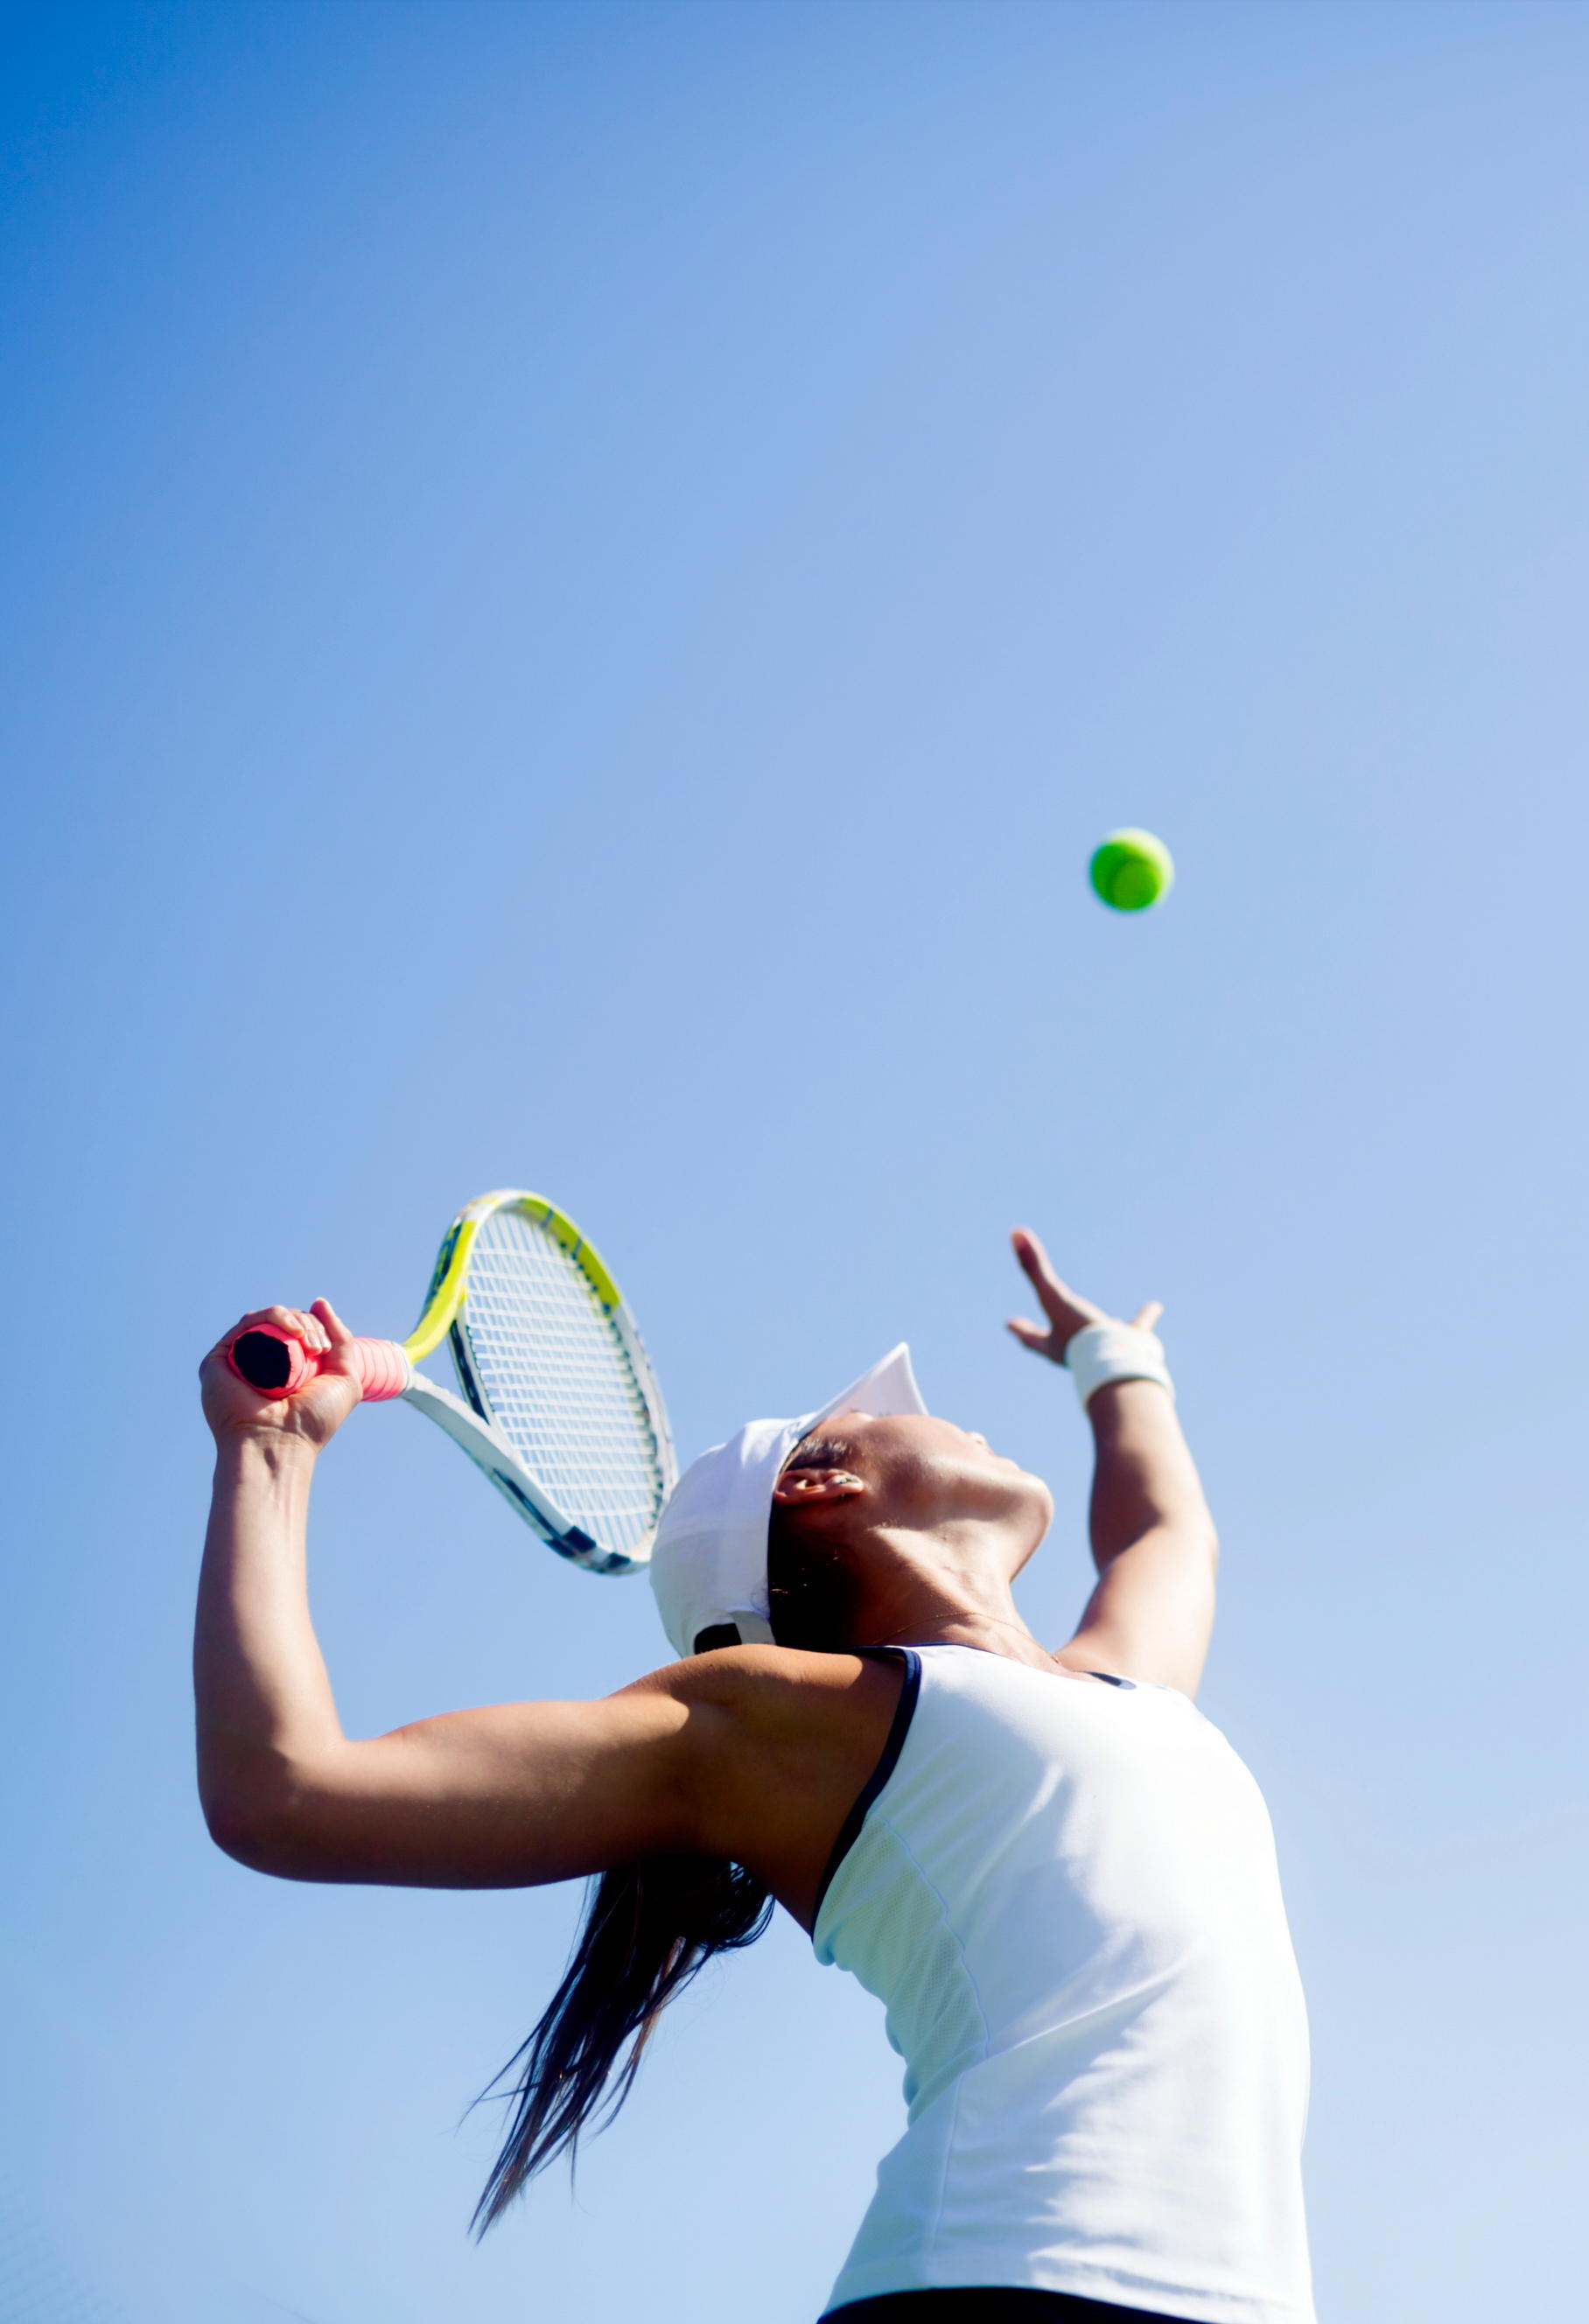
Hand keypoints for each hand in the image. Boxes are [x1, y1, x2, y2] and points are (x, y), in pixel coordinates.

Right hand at [200, 1298, 361, 1451]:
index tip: (326, 1348)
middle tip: (318, 1348)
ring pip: (265, 1319)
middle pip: (284, 1322)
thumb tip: (320, 1302)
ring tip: (305, 1339)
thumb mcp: (343, 1378)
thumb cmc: (312, 1421)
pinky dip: (271, 1317)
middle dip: (308, 1324)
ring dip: (292, 1319)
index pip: (299, 1330)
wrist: (280, 1446)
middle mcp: (259, 1362)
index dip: (317, 1327)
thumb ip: (341, 1340)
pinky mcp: (218, 1360)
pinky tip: (291, 1331)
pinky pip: (246, 1324)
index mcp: (284, 1367)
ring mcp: (238, 1360)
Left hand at [1005, 1228, 1162, 1366]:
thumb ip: (1033, 1266)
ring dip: (1105, 1328)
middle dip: (1054, 1338)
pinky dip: (1145, 1316)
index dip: (1019, 1329)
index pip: (1031, 1337)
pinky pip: (1139, 1328)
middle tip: (1047, 1334)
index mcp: (1055, 1346)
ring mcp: (1107, 1350)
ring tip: (1112, 1319)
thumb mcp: (1052, 1295)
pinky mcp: (1133, 1346)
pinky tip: (1154, 1306)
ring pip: (1103, 1340)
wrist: (1119, 1361)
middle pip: (1062, 1345)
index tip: (1007, 1324)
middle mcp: (1078, 1353)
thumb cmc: (1080, 1332)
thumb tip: (1015, 1232)